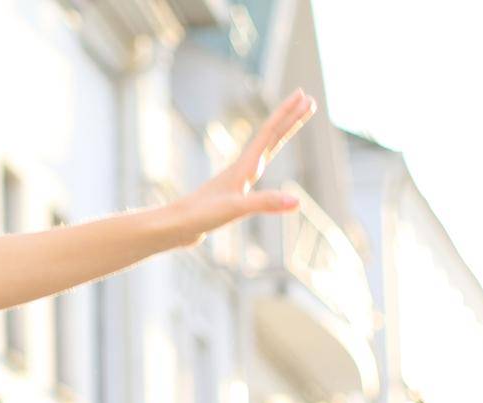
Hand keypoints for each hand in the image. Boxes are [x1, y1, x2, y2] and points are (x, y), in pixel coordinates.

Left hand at [170, 87, 317, 245]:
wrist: (173, 227)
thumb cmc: (199, 216)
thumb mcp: (235, 210)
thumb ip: (266, 203)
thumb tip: (298, 201)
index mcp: (244, 167)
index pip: (270, 133)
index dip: (288, 115)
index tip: (305, 96)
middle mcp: (240, 169)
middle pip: (270, 137)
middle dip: (290, 118)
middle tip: (309, 100)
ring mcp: (234, 181)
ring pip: (263, 151)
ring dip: (279, 135)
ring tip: (292, 125)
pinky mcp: (230, 194)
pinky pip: (254, 169)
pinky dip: (265, 160)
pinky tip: (261, 165)